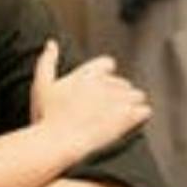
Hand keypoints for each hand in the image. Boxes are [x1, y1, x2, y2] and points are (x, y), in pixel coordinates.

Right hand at [29, 39, 149, 159]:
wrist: (58, 142)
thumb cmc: (46, 117)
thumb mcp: (41, 85)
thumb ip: (47, 61)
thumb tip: (52, 43)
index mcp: (88, 73)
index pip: (108, 64)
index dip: (105, 75)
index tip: (100, 86)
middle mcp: (106, 83)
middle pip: (123, 83)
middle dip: (118, 93)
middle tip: (107, 108)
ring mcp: (119, 100)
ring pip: (137, 95)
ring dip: (132, 103)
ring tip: (122, 115)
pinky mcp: (127, 117)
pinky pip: (145, 111)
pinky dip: (141, 115)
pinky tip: (133, 122)